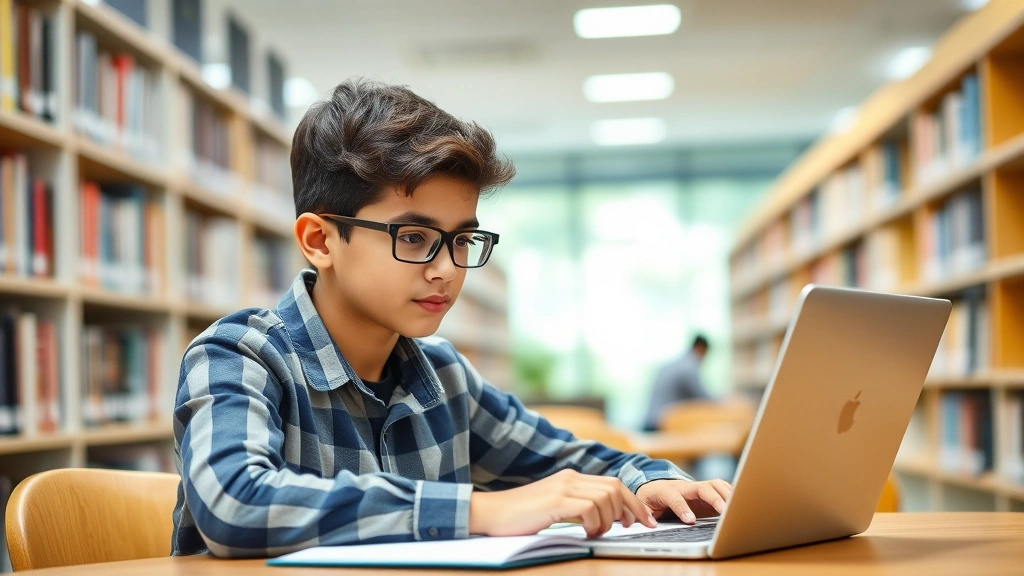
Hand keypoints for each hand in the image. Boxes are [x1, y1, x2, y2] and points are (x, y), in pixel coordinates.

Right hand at [469, 469, 657, 537]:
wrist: (490, 513)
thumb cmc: (520, 516)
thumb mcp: (555, 506)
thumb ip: (577, 505)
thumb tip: (606, 518)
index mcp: (571, 477)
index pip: (613, 484)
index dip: (633, 502)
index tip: (644, 520)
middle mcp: (570, 478)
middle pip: (616, 488)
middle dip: (631, 510)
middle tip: (630, 528)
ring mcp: (563, 488)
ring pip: (606, 498)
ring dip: (608, 520)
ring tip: (596, 532)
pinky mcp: (555, 501)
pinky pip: (590, 508)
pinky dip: (594, 523)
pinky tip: (585, 532)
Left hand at [635, 478, 732, 523]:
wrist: (653, 486)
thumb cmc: (649, 499)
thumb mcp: (643, 506)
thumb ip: (646, 514)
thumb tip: (651, 524)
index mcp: (666, 491)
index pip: (675, 498)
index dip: (682, 508)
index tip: (690, 521)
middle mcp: (684, 486)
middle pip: (701, 487)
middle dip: (713, 498)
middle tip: (724, 511)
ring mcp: (696, 487)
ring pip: (713, 484)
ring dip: (726, 494)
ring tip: (735, 507)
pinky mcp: (706, 491)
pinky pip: (721, 488)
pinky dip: (731, 493)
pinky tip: (739, 503)